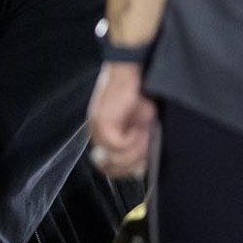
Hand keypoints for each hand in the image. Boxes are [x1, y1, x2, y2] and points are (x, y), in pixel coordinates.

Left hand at [88, 61, 156, 178]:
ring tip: (143, 131)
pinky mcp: (102, 122)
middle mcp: (96, 134)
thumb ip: (137, 147)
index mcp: (103, 135)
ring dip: (136, 149)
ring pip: (116, 158)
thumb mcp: (142, 126)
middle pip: (110, 167)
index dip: (125, 171)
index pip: (107, 168)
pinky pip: (119, 145)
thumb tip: (138, 169)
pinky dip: (133, 139)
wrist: (134, 70)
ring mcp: (97, 129)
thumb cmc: (141, 95)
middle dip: (133, 162)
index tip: (141, 165)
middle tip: (146, 143)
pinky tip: (139, 125)